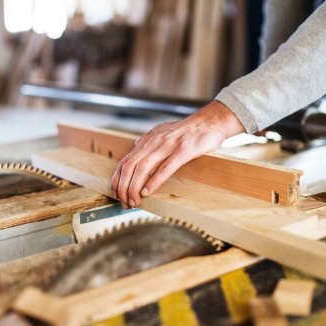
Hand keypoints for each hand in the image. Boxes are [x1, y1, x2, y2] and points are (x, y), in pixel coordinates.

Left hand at [110, 101, 244, 208]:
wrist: (210, 121)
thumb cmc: (188, 131)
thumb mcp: (163, 132)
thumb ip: (149, 141)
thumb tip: (135, 147)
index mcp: (148, 141)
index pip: (125, 162)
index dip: (117, 181)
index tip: (116, 195)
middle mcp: (154, 142)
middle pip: (129, 167)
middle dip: (123, 188)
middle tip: (124, 203)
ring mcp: (168, 146)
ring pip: (143, 168)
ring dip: (135, 188)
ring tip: (134, 201)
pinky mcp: (184, 150)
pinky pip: (165, 167)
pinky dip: (154, 181)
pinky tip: (148, 192)